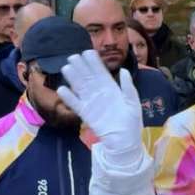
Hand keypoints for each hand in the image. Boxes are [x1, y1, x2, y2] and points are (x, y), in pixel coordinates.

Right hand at [57, 50, 143, 164]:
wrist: (125, 141)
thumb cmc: (131, 122)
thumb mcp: (133, 103)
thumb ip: (128, 87)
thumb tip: (124, 70)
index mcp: (112, 89)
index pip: (101, 73)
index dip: (94, 63)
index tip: (88, 52)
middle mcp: (100, 94)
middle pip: (88, 78)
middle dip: (81, 67)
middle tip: (72, 56)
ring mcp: (92, 103)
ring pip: (80, 88)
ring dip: (73, 78)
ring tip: (66, 68)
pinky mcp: (86, 114)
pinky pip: (76, 104)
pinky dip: (69, 98)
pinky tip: (62, 89)